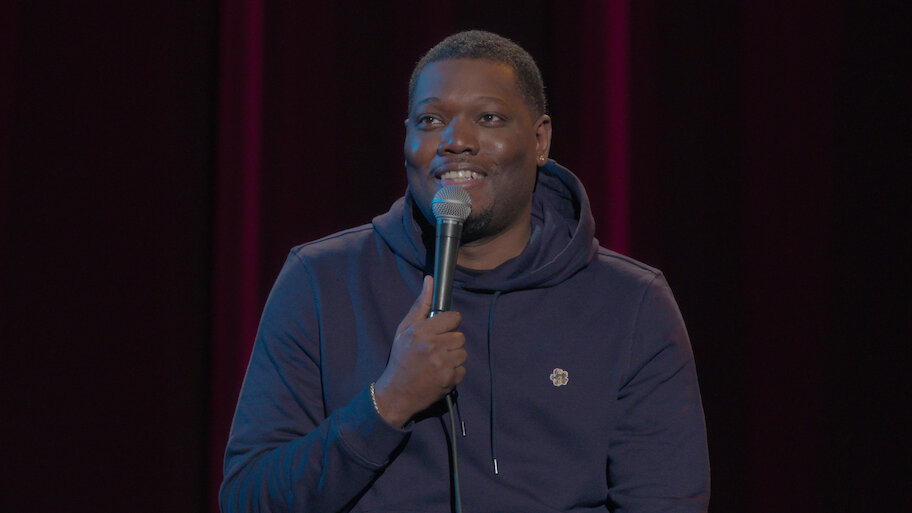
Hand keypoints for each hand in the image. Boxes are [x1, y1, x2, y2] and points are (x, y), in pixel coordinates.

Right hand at [374, 276, 466, 426]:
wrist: (396, 394)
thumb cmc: (400, 359)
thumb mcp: (405, 330)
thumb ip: (421, 305)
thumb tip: (430, 280)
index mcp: (421, 331)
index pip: (453, 318)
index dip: (448, 324)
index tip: (441, 331)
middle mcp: (433, 346)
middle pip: (460, 336)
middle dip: (450, 343)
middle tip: (436, 351)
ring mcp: (442, 364)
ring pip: (463, 353)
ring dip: (453, 358)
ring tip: (436, 363)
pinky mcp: (449, 379)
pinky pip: (462, 369)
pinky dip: (453, 373)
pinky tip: (439, 374)